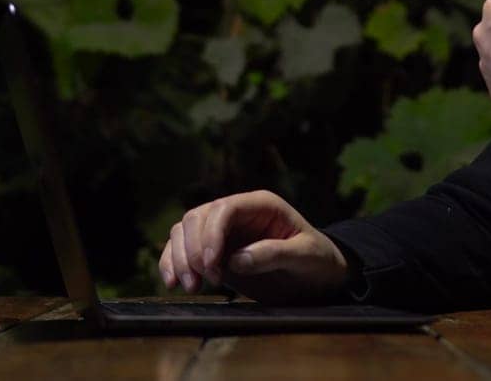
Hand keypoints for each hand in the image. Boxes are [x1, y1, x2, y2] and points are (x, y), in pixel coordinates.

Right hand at [158, 189, 349, 302]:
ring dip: (180, 258)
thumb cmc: (317, 260)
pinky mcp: (213, 251)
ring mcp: (222, 231)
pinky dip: (172, 264)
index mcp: (261, 205)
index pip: (224, 208)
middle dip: (193, 250)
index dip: (212, 233)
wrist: (317, 277)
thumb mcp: (305, 256)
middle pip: (197, 218)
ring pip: (184, 232)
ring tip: (191, 287)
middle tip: (203, 281)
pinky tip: (173, 283)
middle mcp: (237, 213)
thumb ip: (273, 254)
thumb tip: (237, 259)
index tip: (213, 264)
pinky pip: (182, 250)